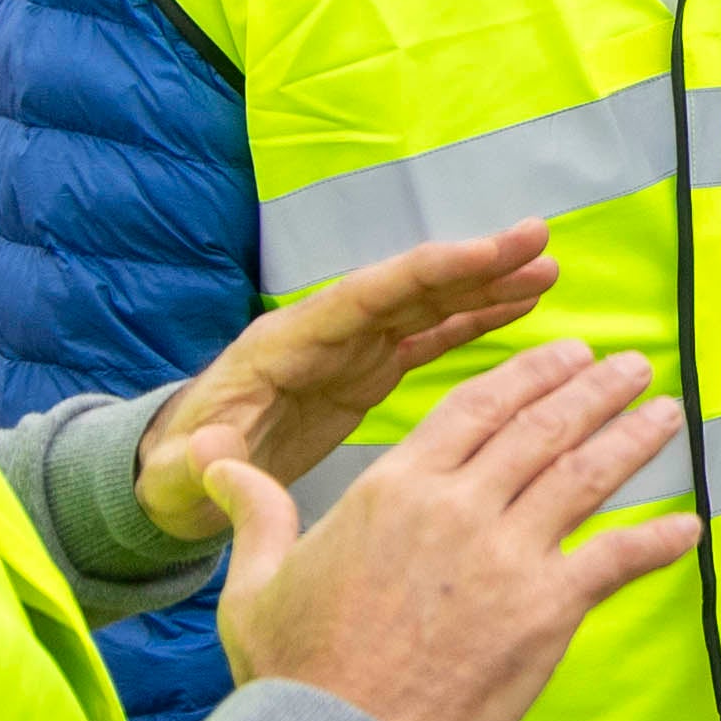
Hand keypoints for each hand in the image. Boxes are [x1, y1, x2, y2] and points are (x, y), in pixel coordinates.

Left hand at [136, 223, 558, 541]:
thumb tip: (205, 450)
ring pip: (427, 307)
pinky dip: (473, 322)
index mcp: (286, 345)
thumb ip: (198, 461)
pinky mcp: (363, 372)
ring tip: (548, 270)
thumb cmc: (173, 474)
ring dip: (486, 288)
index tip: (489, 253)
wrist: (175, 480)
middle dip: (473, 265)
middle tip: (540, 240)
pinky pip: (427, 338)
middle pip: (408, 288)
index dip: (430, 273)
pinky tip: (518, 310)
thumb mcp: (176, 473)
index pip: (367, 297)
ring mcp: (348, 350)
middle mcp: (324, 333)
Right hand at [205, 338, 698, 720]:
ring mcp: (508, 557)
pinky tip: (690, 526)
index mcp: (396, 487)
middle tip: (628, 367)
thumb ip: (255, 513)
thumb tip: (217, 466)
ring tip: (664, 410)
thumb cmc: (293, 672)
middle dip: (592, 390)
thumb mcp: (255, 581)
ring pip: (585, 476)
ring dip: (632, 438)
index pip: (477, 407)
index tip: (565, 355)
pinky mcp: (546, 611)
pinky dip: (658, 540)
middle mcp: (459, 507)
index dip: (529, 374)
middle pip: (541, 428)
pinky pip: (616, 561)